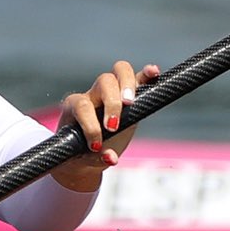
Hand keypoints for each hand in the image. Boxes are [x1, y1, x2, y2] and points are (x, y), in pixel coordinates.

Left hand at [50, 60, 159, 191]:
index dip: (90, 126)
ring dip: (128, 84)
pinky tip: (154, 73)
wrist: (83, 152)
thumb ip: (96, 158)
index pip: (83, 106)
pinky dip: (147, 75)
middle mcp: (93, 94)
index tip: (96, 145)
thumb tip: (111, 158)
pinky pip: (138, 77)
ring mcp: (111, 90)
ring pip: (120, 71)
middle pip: (103, 82)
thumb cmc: (80, 154)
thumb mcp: (83, 159)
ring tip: (131, 103)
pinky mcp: (128, 93)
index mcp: (75, 107)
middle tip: (114, 126)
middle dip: (112, 103)